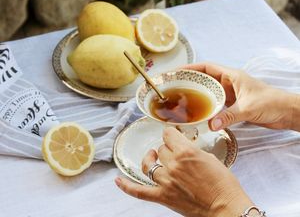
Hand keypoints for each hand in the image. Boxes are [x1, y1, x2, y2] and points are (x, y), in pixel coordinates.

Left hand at [115, 127, 252, 216]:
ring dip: (152, 160)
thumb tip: (182, 147)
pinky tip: (118, 181)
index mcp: (186, 152)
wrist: (226, 208)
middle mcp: (173, 165)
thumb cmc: (223, 184)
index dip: (170, 134)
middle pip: (160, 149)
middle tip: (176, 154)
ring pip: (149, 164)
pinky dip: (127, 187)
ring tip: (154, 158)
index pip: (168, 135)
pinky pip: (139, 191)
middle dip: (167, 149)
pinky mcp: (163, 197)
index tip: (172, 136)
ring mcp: (166, 182)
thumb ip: (191, 150)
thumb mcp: (209, 158)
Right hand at [183, 62, 297, 130]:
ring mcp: (230, 94)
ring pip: (208, 91)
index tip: (176, 72)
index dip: (190, 68)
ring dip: (196, 94)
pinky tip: (197, 112)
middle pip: (204, 79)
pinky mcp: (233, 104)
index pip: (206, 68)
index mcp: (231, 76)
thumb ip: (228, 116)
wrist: (286, 112)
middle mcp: (228, 83)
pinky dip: (205, 106)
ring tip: (181, 99)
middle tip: (174, 87)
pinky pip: (215, 103)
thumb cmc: (271, 102)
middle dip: (189, 81)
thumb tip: (210, 125)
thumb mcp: (248, 108)